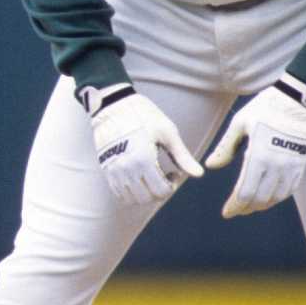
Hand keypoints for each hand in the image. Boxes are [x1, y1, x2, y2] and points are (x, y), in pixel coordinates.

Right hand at [80, 83, 203, 205]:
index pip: (161, 191)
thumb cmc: (143, 115)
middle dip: (160, 191)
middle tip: (165, 176)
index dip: (173, 185)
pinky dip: (131, 192)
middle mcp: (126, 169)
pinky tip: (138, 177)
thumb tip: (199, 174)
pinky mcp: (106, 169)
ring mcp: (113, 171)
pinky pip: (119, 193)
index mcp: (143, 159)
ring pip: (132, 199)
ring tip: (151, 177)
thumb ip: (182, 156)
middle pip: (147, 198)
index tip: (175, 172)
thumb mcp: (167, 132)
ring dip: (145, 194)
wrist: (111, 105)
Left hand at [204, 73, 305, 217]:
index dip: (235, 206)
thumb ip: (226, 147)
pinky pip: (290, 189)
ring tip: (249, 207)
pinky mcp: (301, 163)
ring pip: (276, 197)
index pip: (245, 192)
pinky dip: (278, 198)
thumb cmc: (265, 108)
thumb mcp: (240, 124)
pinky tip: (268, 198)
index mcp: (259, 155)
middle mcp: (277, 165)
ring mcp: (291, 166)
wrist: (298, 100)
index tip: (227, 212)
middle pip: (260, 198)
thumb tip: (211, 166)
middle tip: (236, 210)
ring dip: (262, 205)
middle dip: (246, 208)